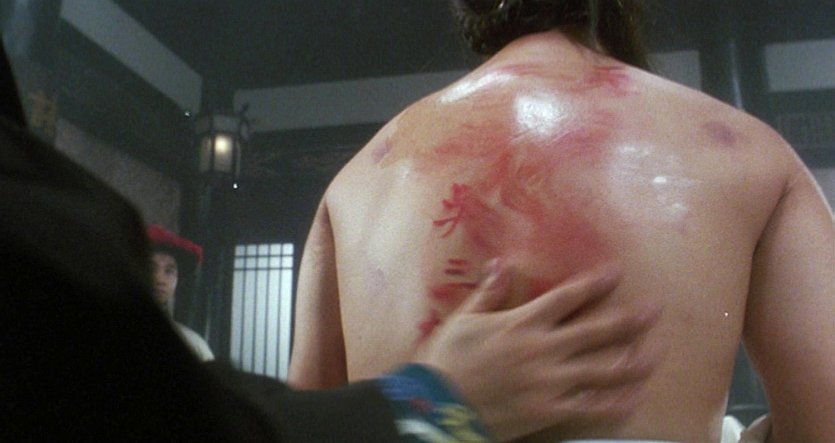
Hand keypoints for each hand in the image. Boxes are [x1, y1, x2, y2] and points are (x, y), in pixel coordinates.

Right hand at [415, 260, 661, 441]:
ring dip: (632, 361)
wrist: (438, 406)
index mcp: (522, 323)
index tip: (618, 272)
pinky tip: (634, 397)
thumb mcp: (463, 320)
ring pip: (601, 370)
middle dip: (628, 319)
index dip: (595, 284)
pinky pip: (590, 406)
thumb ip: (488, 293)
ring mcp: (549, 382)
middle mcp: (543, 349)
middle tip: (656, 309)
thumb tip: (503, 262)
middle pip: (595, 331)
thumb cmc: (448, 360)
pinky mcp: (548, 410)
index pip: (567, 297)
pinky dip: (614, 403)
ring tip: (657, 353)